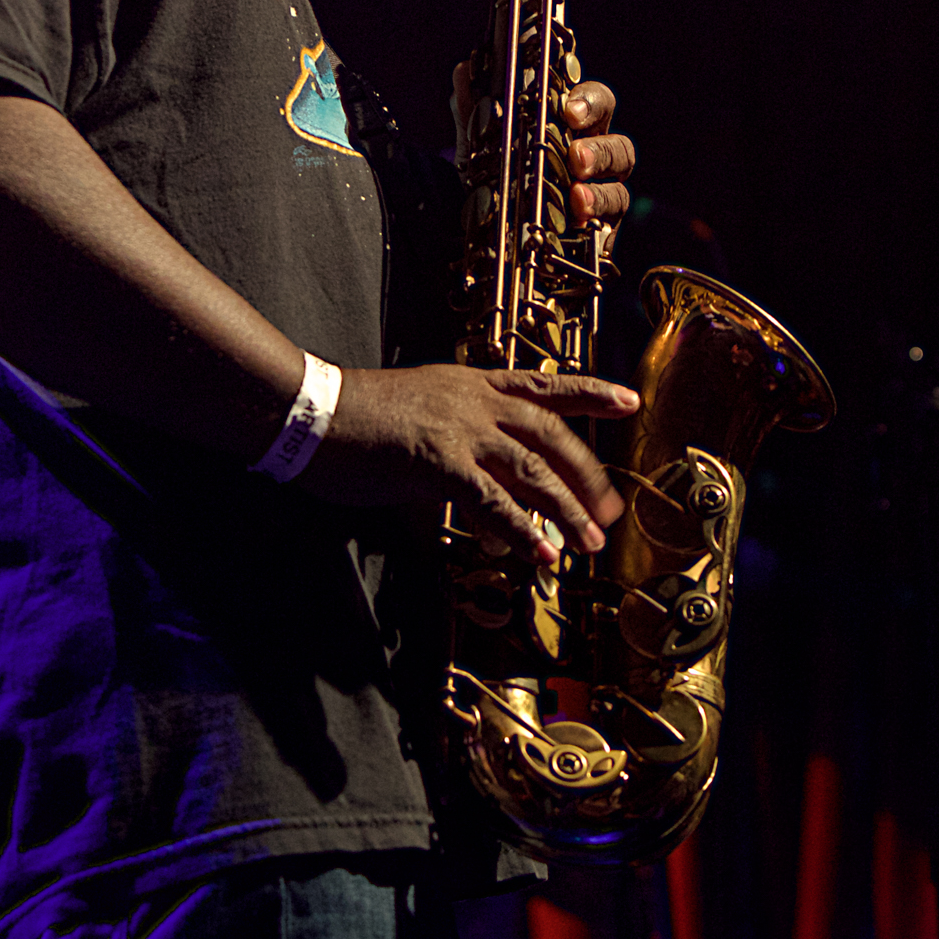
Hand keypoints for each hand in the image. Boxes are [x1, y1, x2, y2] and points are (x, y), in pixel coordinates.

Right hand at [303, 364, 635, 563]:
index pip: (543, 385)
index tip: (629, 399)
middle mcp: (474, 400)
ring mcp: (459, 429)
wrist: (310, 411)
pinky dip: (520, 531)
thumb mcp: (419, 420)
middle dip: (586, 474)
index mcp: (471, 384)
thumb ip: (457, 453)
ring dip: (565, 510)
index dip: (590, 393)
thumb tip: (485, 506)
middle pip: (551, 432)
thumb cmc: (354, 420)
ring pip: (532, 470)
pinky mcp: (438, 462)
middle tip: (609, 511)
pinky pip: (492, 502)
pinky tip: (539, 554)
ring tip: (587, 544)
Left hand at [451, 65, 635, 234]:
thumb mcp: (481, 144)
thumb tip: (463, 72)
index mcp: (574, 128)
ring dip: (601, 191)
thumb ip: (474, 109)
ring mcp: (601, 192)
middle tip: (576, 157)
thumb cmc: (498, 175)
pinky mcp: (600, 226)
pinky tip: (583, 222)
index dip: (589, 102)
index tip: (569, 110)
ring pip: (620, 188)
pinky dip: (600, 221)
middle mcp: (595, 157)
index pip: (596, 103)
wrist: (489, 228)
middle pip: (618, 144)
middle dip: (600, 149)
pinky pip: (611, 222)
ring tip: (577, 195)